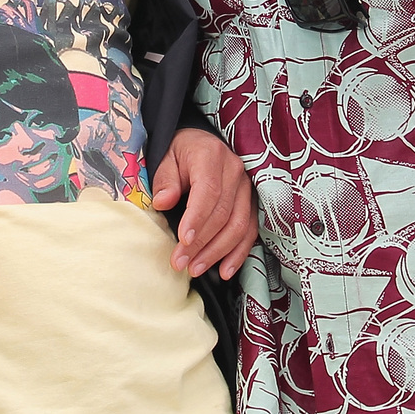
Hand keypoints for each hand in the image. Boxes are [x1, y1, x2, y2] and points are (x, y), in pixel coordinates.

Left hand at [152, 127, 257, 278]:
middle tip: (180, 263)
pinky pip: (250, 231)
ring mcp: (247, 187)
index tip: (182, 241)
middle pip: (223, 214)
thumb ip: (164, 180)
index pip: (208, 192)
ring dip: (218, 252)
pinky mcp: (252, 202)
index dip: (196, 219)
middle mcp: (234, 170)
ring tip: (196, 269)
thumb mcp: (165, 158)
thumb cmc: (179, 152)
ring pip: (239, 226)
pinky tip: (224, 270)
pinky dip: (238, 253)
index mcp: (211, 155)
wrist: (199, 143)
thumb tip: (162, 202)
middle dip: (201, 243)